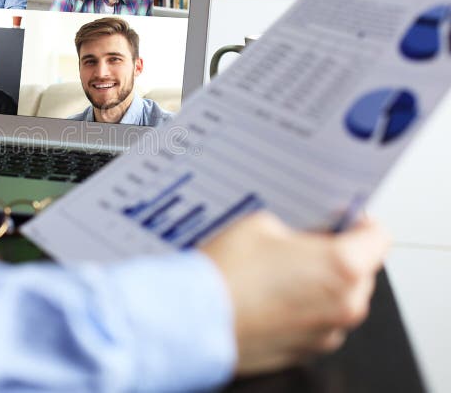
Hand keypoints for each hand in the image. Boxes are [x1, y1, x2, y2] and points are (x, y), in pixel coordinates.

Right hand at [201, 212, 388, 374]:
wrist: (192, 318)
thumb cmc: (225, 273)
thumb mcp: (261, 223)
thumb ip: (296, 227)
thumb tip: (305, 234)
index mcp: (343, 267)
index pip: (377, 237)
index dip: (356, 222)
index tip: (339, 219)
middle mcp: (344, 305)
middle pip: (359, 271)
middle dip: (334, 255)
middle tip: (299, 243)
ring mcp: (325, 333)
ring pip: (337, 299)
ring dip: (318, 285)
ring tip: (276, 272)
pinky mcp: (304, 351)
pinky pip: (315, 322)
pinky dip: (300, 309)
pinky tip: (267, 295)